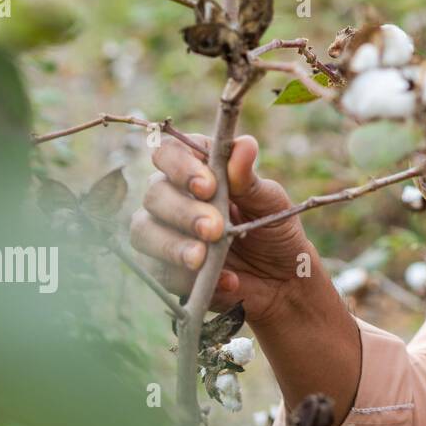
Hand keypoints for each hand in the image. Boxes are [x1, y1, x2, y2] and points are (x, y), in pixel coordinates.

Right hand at [130, 132, 312, 325]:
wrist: (282, 279)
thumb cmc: (274, 229)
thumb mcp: (270, 203)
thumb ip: (250, 179)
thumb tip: (244, 145)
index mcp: (198, 169)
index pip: (170, 152)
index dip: (181, 166)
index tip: (207, 186)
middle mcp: (173, 197)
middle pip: (154, 193)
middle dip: (183, 212)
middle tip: (213, 229)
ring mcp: (163, 234)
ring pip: (143, 232)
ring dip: (172, 245)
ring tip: (201, 259)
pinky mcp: (164, 270)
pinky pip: (159, 272)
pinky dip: (188, 278)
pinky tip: (224, 281)